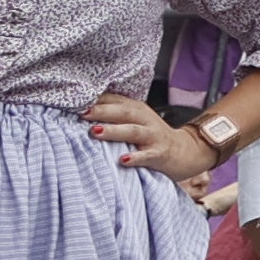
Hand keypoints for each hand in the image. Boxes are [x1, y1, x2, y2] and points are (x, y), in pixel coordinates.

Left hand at [83, 91, 203, 178]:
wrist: (185, 151)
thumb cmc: (152, 136)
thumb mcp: (136, 120)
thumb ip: (115, 115)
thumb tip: (82, 112)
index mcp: (137, 109)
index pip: (115, 100)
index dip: (96, 100)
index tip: (74, 102)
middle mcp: (145, 119)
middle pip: (123, 112)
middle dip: (102, 111)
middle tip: (82, 113)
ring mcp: (153, 136)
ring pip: (133, 130)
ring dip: (114, 131)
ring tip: (96, 131)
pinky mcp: (160, 153)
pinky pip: (147, 155)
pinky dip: (135, 157)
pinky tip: (122, 160)